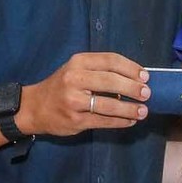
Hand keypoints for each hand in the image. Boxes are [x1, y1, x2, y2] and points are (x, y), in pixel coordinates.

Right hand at [17, 52, 150, 136]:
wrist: (34, 107)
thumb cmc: (61, 86)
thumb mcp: (75, 70)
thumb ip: (99, 71)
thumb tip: (134, 78)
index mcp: (78, 62)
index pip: (110, 60)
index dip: (131, 68)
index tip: (145, 76)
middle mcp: (75, 79)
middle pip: (111, 81)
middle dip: (133, 88)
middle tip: (147, 94)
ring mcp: (74, 101)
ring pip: (109, 105)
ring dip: (130, 109)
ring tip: (143, 111)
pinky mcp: (76, 120)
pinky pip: (104, 121)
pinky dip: (120, 121)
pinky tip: (130, 121)